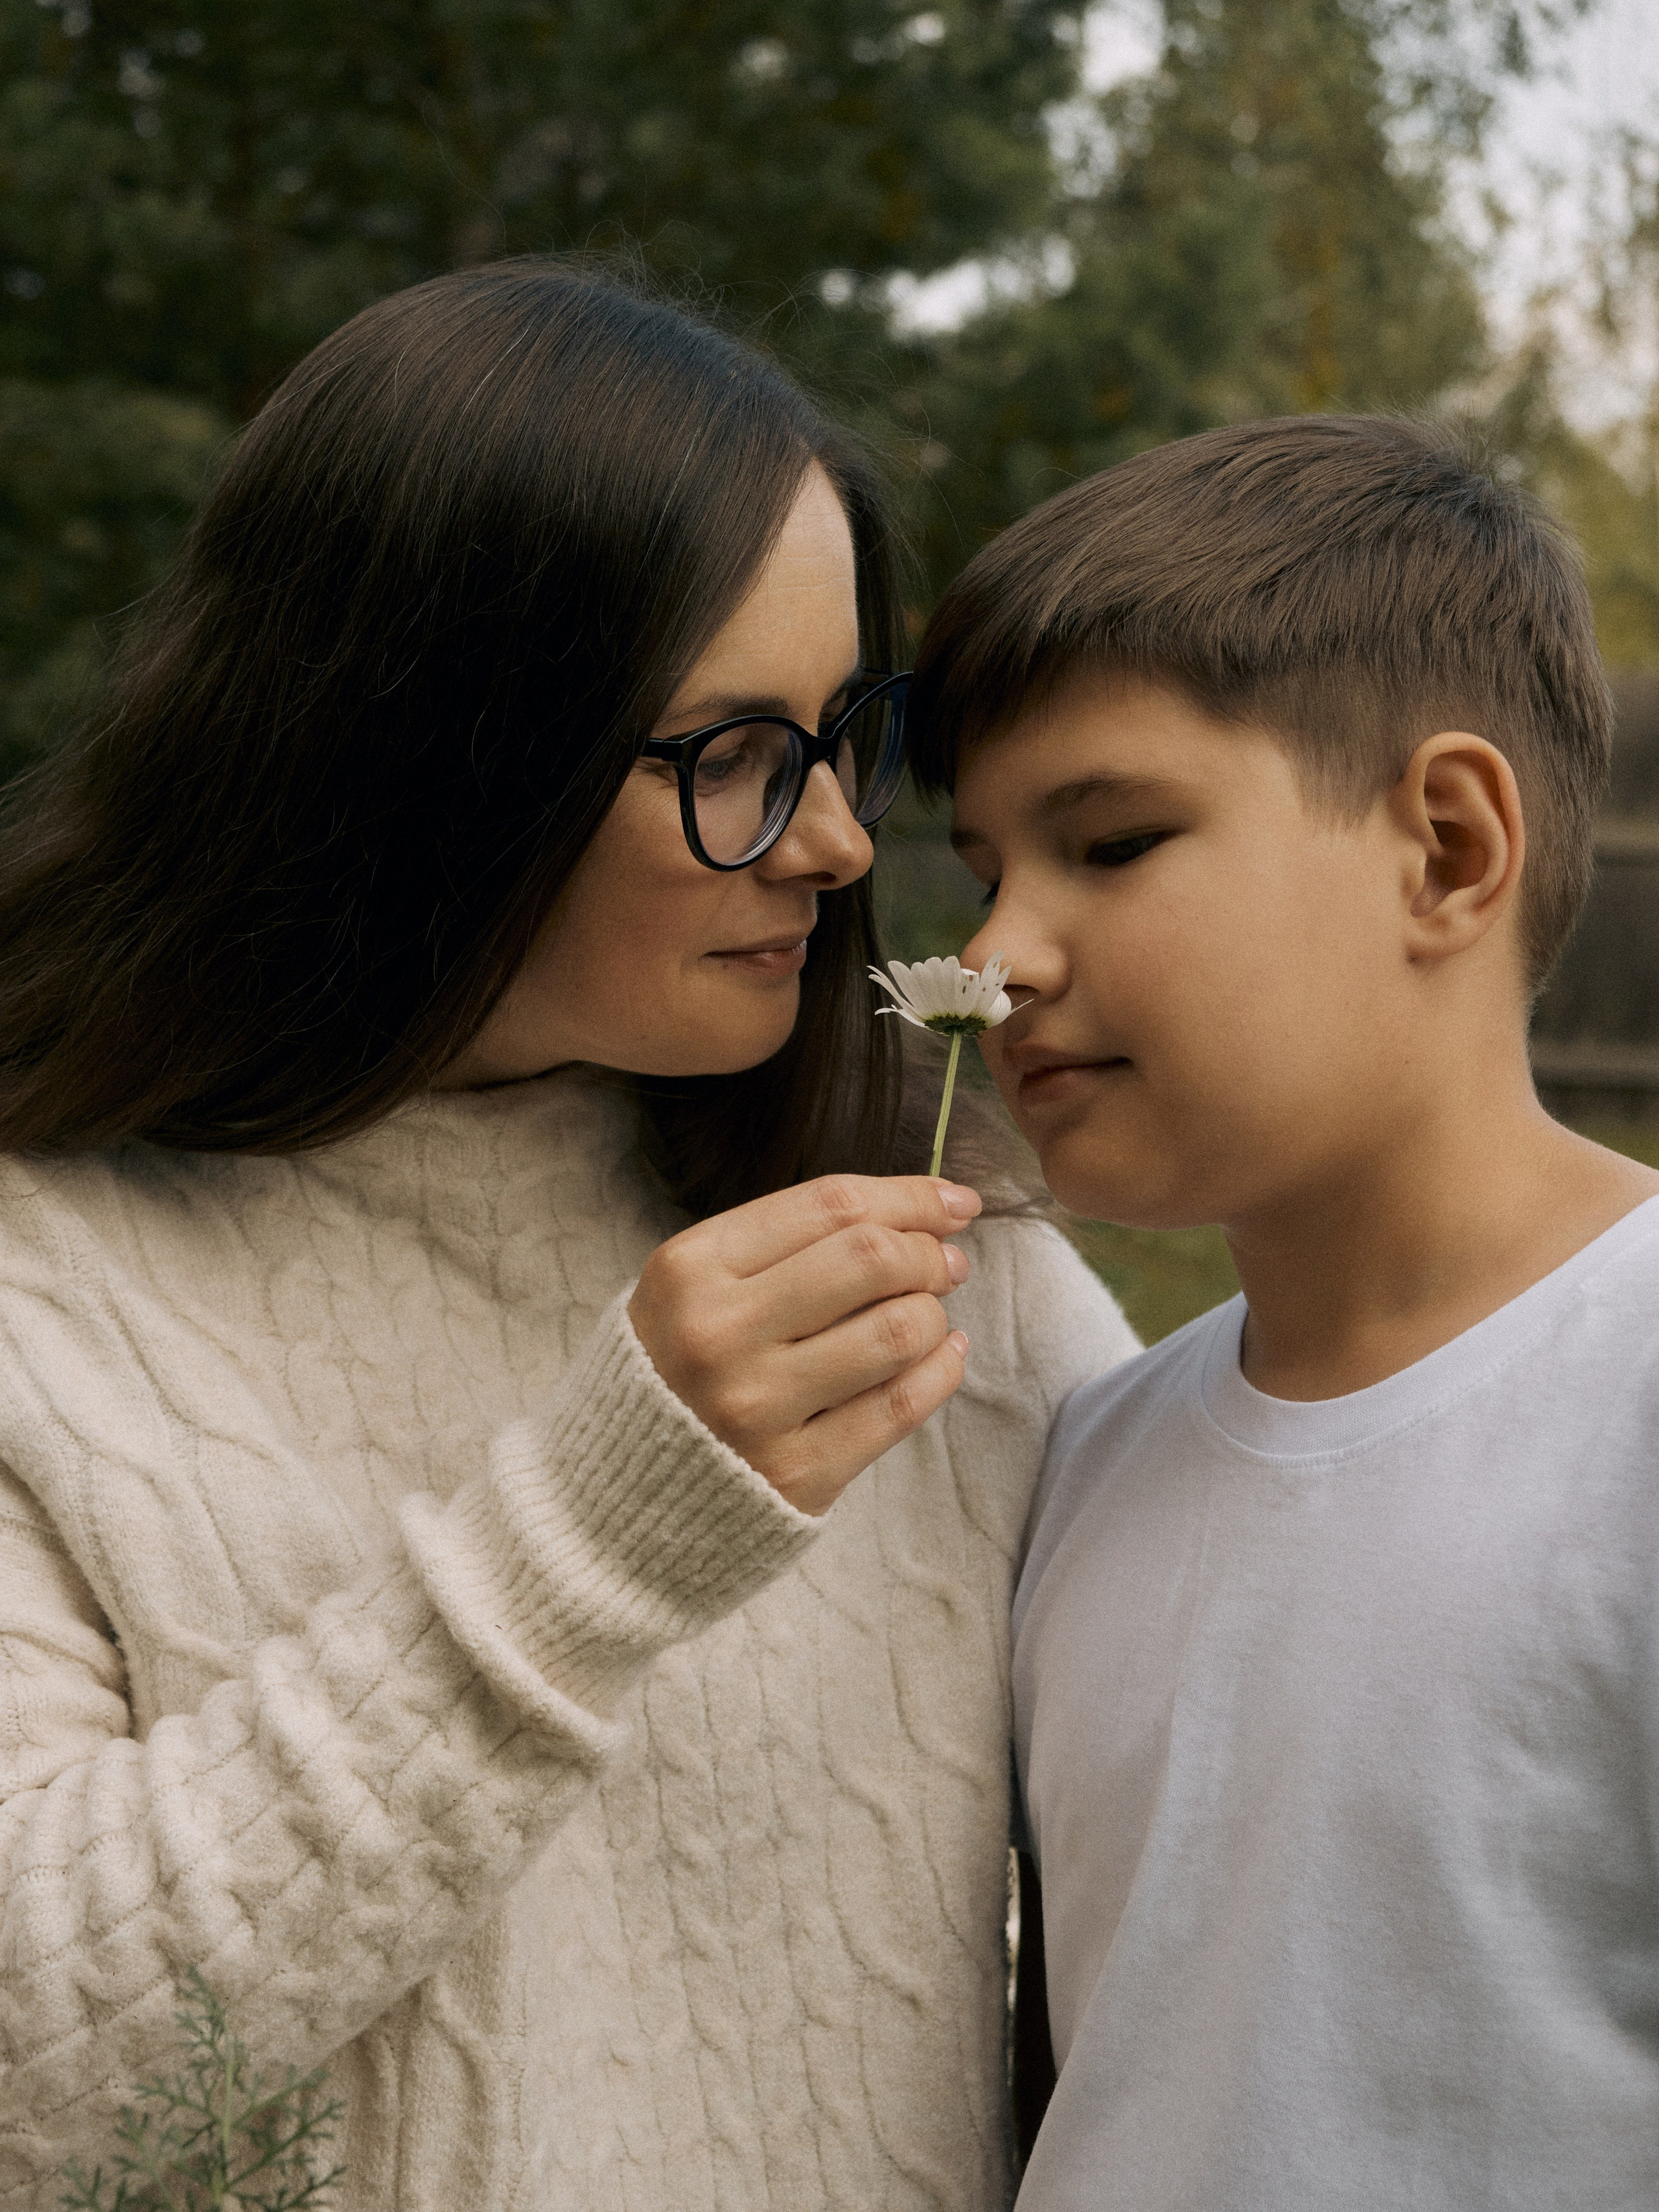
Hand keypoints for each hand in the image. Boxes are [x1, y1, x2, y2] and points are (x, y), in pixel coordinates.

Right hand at [628, 1174, 980, 1514]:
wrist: (615, 1501)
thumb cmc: (671, 1373)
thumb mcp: (693, 1288)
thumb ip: (788, 1244)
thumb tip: (924, 1213)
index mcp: (689, 1270)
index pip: (829, 1206)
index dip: (911, 1196)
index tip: (953, 1202)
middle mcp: (719, 1334)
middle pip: (870, 1259)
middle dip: (929, 1252)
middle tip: (946, 1262)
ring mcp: (758, 1407)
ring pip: (898, 1330)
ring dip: (935, 1313)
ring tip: (931, 1315)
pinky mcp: (797, 1473)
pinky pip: (900, 1406)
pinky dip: (941, 1370)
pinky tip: (944, 1355)